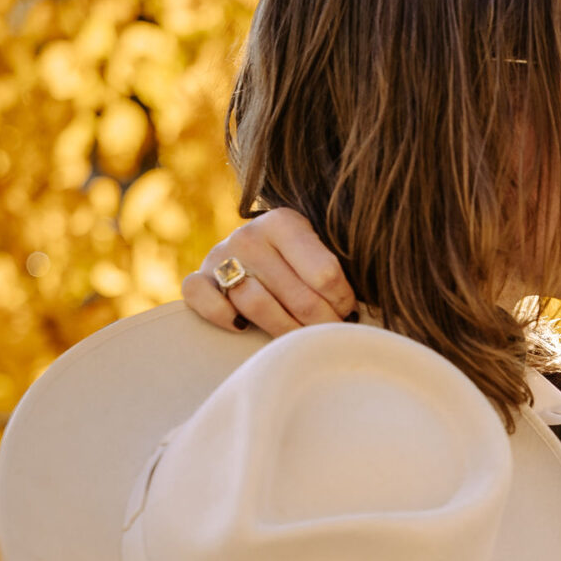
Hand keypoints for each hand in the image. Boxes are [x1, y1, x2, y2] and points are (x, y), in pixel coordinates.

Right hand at [183, 209, 354, 336]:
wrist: (251, 253)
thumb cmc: (298, 262)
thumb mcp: (320, 251)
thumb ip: (335, 273)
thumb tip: (361, 317)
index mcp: (284, 222)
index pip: (326, 275)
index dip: (343, 303)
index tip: (350, 313)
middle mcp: (249, 235)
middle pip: (298, 299)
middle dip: (322, 326)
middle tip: (332, 336)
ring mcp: (220, 256)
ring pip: (258, 307)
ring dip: (286, 332)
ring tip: (303, 339)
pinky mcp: (198, 279)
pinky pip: (206, 302)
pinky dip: (223, 317)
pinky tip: (244, 328)